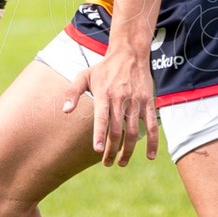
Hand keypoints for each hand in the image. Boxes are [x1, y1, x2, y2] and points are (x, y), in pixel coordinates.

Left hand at [60, 48, 159, 165]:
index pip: (102, 118)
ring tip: (121, 162)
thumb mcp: (84, 75)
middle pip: (117, 130)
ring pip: (134, 131)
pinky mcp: (148, 102)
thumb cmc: (104, 68)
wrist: (130, 53)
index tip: (98, 150)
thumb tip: (65, 110)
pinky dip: (152, 142)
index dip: (100, 134)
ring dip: (128, 150)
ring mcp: (136, 101)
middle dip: (112, 150)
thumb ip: (73, 93)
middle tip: (107, 163)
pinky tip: (149, 156)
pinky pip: (152, 125)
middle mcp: (121, 99)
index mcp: (104, 94)